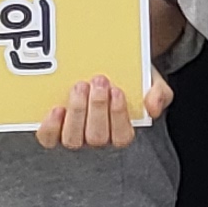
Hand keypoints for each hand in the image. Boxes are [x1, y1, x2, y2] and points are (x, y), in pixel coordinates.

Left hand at [35, 72, 175, 148]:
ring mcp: (74, 137)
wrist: (108, 66)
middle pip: (97, 138)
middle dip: (97, 108)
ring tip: (80, 87)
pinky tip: (57, 108)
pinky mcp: (52, 131)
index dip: (118, 116)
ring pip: (73, 139)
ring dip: (77, 113)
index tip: (117, 91)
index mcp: (121, 132)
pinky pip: (48, 139)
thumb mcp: (151, 81)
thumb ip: (159, 93)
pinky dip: (51, 127)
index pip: (122, 137)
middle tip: (98, 81)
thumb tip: (152, 107)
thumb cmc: (130, 78)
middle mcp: (97, 140)